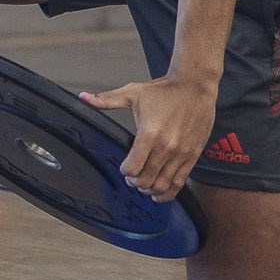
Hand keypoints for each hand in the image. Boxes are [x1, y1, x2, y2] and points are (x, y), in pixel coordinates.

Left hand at [79, 73, 218, 201]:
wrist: (195, 87)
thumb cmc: (165, 90)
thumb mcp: (132, 92)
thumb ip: (106, 99)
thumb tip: (84, 97)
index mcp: (149, 134)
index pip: (133, 168)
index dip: (125, 171)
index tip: (124, 168)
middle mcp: (166, 147)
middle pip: (146, 180)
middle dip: (135, 183)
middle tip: (131, 179)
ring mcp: (181, 154)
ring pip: (163, 185)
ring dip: (150, 190)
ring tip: (144, 186)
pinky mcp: (192, 156)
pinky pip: (180, 182)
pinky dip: (169, 193)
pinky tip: (160, 193)